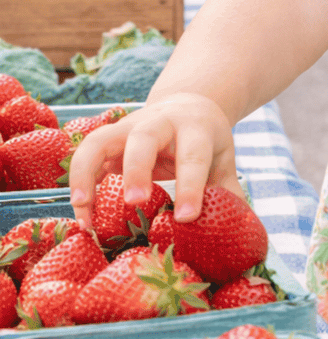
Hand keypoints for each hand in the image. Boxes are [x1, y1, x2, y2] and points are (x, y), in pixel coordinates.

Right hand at [69, 92, 240, 227]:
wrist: (187, 106)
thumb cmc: (206, 142)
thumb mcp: (223, 160)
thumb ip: (228, 192)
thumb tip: (239, 232)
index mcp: (195, 128)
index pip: (193, 156)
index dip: (190, 187)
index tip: (187, 218)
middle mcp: (159, 122)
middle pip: (144, 139)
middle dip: (137, 169)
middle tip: (134, 202)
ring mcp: (128, 127)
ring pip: (100, 141)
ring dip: (87, 174)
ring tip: (85, 210)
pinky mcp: (108, 138)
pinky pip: (85, 155)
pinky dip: (78, 181)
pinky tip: (81, 212)